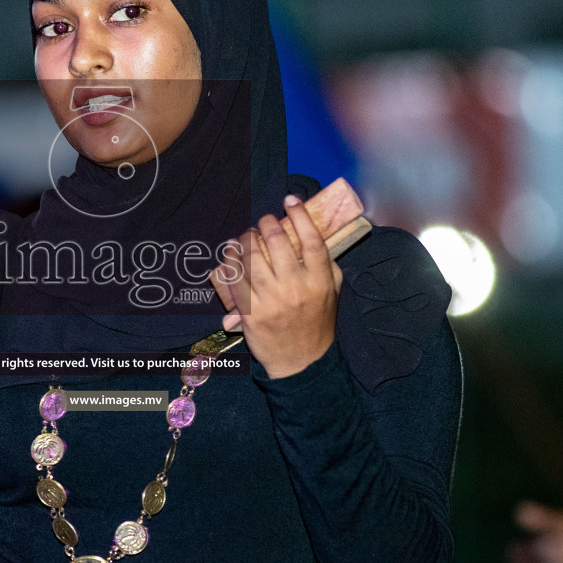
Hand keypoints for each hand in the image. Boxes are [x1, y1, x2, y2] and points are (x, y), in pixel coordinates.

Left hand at [209, 194, 342, 378]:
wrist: (302, 362)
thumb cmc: (318, 323)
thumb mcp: (332, 293)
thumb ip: (326, 264)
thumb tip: (312, 233)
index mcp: (319, 281)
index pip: (311, 241)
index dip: (300, 216)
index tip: (290, 201)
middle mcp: (295, 288)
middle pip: (277, 243)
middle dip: (267, 224)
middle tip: (264, 221)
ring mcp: (271, 301)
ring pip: (252, 258)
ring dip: (246, 240)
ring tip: (246, 236)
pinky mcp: (251, 313)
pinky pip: (235, 280)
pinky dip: (230, 262)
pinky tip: (231, 253)